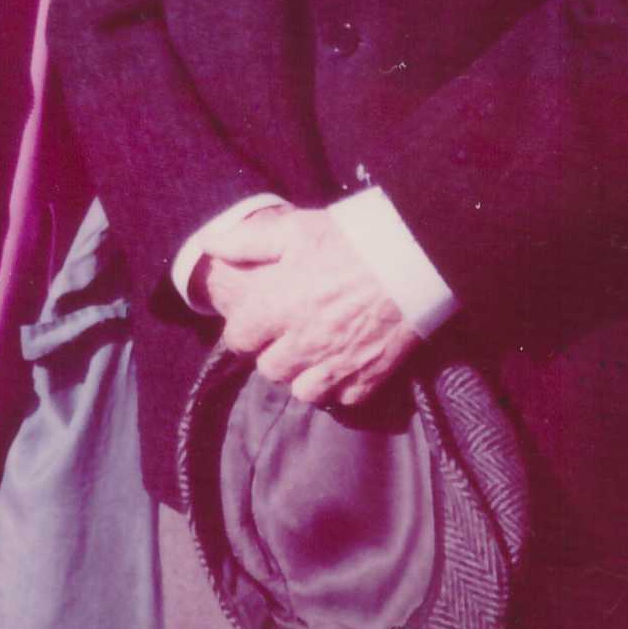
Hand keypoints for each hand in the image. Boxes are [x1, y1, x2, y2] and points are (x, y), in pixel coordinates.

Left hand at [196, 205, 420, 410]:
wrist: (417, 257)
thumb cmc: (352, 240)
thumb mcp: (296, 229)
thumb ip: (248, 241)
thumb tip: (210, 245)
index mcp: (278, 307)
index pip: (239, 340)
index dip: (245, 331)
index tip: (257, 321)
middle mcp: (303, 343)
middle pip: (269, 369)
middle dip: (273, 353)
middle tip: (289, 334)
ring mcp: (338, 365)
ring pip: (302, 391)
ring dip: (304, 375)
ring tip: (314, 352)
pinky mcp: (370, 378)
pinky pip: (342, 399)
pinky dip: (340, 386)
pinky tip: (344, 362)